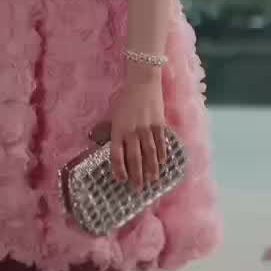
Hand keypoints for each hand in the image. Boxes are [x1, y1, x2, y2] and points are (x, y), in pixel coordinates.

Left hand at [108, 68, 165, 188]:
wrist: (142, 82)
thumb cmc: (125, 99)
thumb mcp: (114, 115)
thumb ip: (112, 131)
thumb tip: (108, 147)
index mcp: (118, 130)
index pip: (117, 155)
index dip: (119, 169)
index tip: (121, 180)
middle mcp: (132, 132)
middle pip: (134, 158)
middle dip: (136, 175)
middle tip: (138, 188)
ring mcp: (147, 129)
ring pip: (149, 154)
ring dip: (151, 169)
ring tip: (152, 180)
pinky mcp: (159, 124)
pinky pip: (160, 143)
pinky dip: (162, 155)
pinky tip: (163, 163)